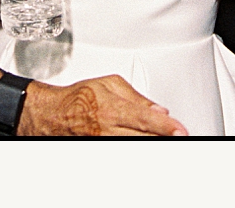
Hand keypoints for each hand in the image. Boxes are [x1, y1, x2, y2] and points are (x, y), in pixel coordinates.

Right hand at [24, 74, 187, 137]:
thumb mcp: (110, 84)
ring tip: (164, 141)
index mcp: (113, 108)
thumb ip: (137, 97)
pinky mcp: (99, 149)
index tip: (180, 131)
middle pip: (143, 138)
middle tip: (179, 138)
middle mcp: (109, 129)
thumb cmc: (80, 97)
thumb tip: (159, 110)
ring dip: (150, 144)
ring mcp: (103, 142)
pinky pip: (120, 151)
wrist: (53, 114)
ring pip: (134, 147)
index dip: (166, 127)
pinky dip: (135, 148)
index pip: (146, 119)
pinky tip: (145, 143)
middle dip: (162, 138)